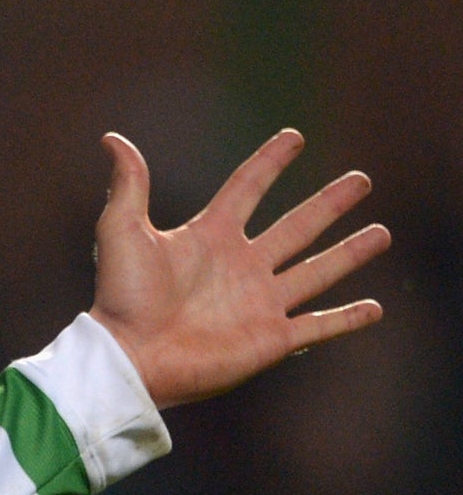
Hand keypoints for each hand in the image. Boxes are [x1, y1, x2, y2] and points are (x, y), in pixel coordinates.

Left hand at [89, 129, 389, 409]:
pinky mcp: (271, 339)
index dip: (269, 163)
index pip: (247, 189)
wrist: (129, 357)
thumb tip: (113, 138)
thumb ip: (128, 185)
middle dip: (329, 205)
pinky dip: (347, 319)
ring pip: (317, 271)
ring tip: (381, 233)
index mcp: (210, 238)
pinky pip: (318, 326)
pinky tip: (375, 308)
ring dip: (349, 253)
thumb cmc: (121, 298)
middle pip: (296, 227)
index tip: (294, 138)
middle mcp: (241, 268)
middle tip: (361, 181)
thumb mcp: (121, 232)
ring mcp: (259, 303)